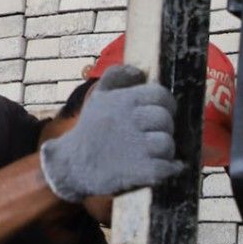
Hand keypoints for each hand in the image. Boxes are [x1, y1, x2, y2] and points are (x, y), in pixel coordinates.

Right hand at [40, 67, 180, 202]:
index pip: (161, 95)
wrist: (73, 165)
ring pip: (167, 144)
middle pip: (166, 119)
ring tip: (155, 152)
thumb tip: (139, 72)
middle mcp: (131, 121)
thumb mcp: (99, 97)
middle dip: (164, 128)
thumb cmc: (92, 129)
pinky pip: (167, 167)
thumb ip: (116, 76)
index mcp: (124, 101)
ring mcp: (136, 147)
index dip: (166, 104)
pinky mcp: (139, 171)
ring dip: (165, 150)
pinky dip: (170, 168)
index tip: (161, 112)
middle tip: (154, 134)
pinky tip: (165, 167)